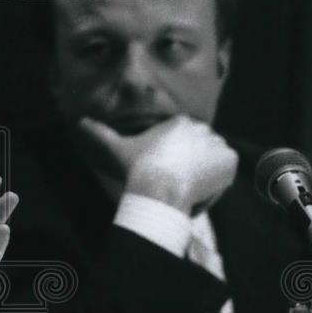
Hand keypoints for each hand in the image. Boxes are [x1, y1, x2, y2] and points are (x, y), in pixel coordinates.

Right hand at [79, 115, 237, 213]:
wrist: (159, 188)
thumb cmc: (138, 168)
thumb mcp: (117, 148)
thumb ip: (101, 134)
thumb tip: (80, 122)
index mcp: (179, 122)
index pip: (184, 140)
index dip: (175, 159)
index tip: (165, 174)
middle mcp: (202, 128)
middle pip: (200, 149)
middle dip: (191, 165)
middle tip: (176, 184)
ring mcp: (218, 144)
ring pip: (213, 160)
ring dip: (205, 173)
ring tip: (187, 190)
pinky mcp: (230, 161)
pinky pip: (227, 171)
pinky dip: (218, 181)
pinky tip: (199, 190)